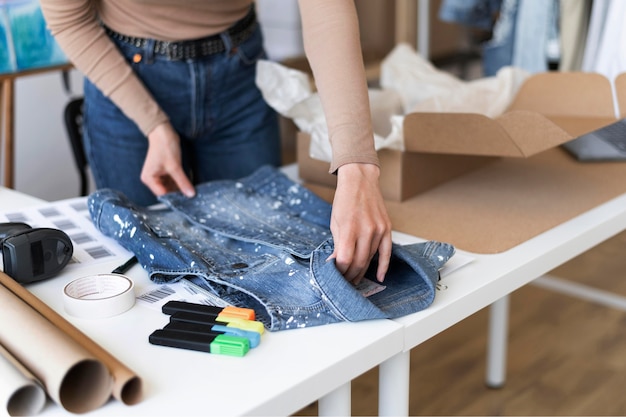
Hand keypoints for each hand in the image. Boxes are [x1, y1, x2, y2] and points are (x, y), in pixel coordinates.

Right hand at [141, 123, 194, 197]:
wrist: (163, 132)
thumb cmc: (164, 146)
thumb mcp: (175, 166)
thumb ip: (182, 182)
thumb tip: (190, 194)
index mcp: (149, 179)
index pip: (163, 194)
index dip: (174, 197)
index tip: (187, 199)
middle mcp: (151, 179)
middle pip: (166, 191)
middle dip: (178, 192)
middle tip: (190, 194)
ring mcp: (157, 175)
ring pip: (170, 186)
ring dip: (180, 186)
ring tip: (190, 187)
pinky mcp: (163, 171)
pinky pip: (172, 180)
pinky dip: (179, 181)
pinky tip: (187, 182)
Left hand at [328, 163, 391, 283]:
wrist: (360, 181)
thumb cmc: (344, 200)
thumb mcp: (335, 222)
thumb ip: (338, 244)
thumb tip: (336, 263)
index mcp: (349, 228)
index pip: (345, 259)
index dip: (340, 271)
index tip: (335, 276)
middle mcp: (366, 230)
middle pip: (359, 262)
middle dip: (350, 275)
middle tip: (344, 282)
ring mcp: (378, 230)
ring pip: (370, 259)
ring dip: (362, 271)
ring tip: (354, 279)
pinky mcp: (387, 228)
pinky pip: (387, 252)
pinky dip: (383, 266)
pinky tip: (379, 277)